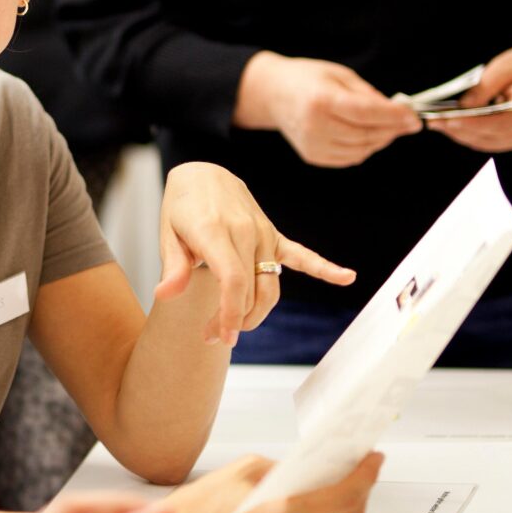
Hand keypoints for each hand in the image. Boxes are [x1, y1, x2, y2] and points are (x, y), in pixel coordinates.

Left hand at [152, 163, 354, 345]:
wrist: (204, 174)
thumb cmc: (182, 208)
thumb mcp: (167, 233)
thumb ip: (172, 266)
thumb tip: (165, 296)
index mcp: (215, 231)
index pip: (232, 282)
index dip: (229, 314)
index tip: (220, 338)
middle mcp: (245, 232)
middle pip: (252, 290)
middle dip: (234, 320)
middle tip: (212, 337)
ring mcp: (263, 233)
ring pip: (270, 284)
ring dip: (257, 312)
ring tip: (235, 328)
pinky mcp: (273, 235)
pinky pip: (301, 255)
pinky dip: (325, 267)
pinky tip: (347, 277)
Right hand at [157, 452, 381, 512]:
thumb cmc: (197, 511)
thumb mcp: (245, 471)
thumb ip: (286, 469)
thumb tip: (315, 468)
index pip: (345, 495)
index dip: (366, 474)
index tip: (373, 459)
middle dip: (360, 488)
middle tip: (360, 468)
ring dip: (341, 507)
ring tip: (337, 484)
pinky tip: (314, 507)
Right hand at [237, 53, 421, 167]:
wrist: (273, 94)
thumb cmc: (307, 78)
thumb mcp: (340, 75)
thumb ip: (368, 95)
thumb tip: (397, 112)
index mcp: (321, 101)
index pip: (367, 114)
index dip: (395, 117)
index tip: (414, 117)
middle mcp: (315, 126)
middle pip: (366, 135)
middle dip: (392, 130)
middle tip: (407, 122)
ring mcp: (313, 145)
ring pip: (361, 151)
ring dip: (381, 140)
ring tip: (389, 127)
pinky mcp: (313, 156)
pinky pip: (349, 158)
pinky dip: (365, 148)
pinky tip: (368, 135)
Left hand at [428, 34, 511, 154]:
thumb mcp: (504, 66)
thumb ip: (485, 87)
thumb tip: (463, 106)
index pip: (502, 122)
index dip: (474, 123)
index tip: (449, 120)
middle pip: (490, 136)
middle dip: (459, 129)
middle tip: (432, 120)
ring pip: (486, 142)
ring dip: (460, 134)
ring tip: (436, 123)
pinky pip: (488, 142)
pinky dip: (469, 134)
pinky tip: (450, 125)